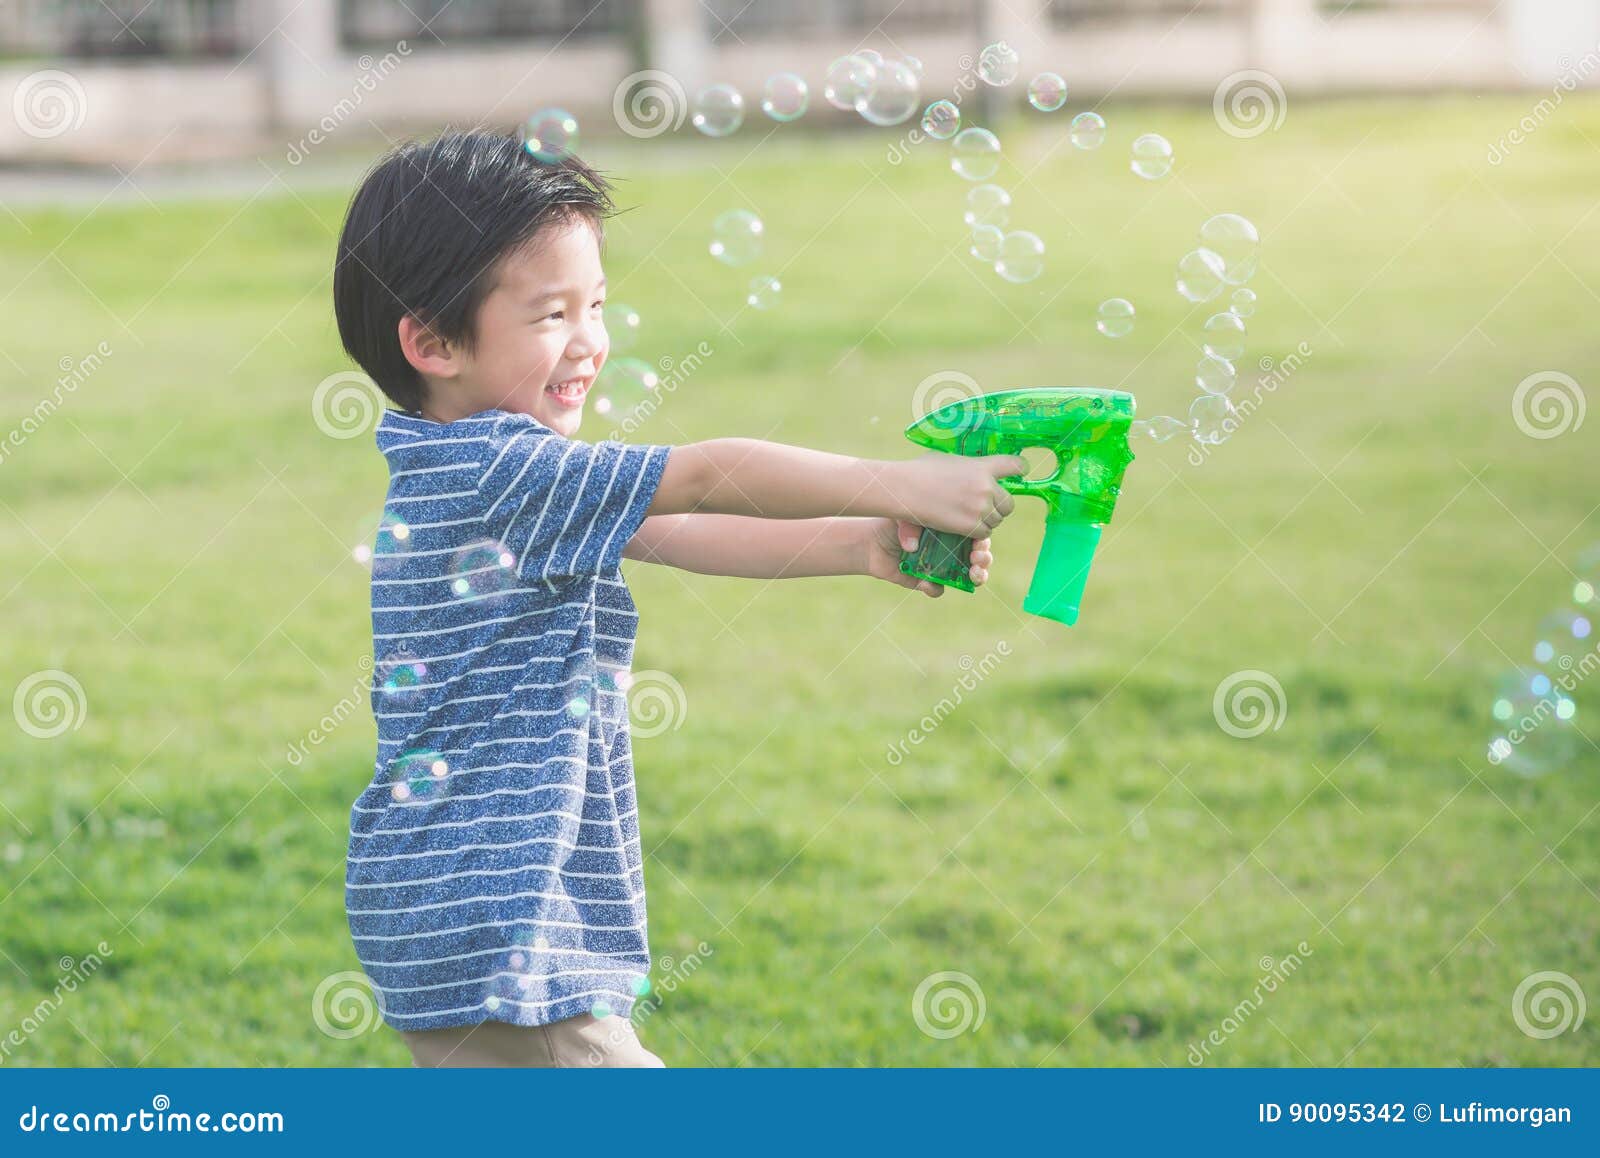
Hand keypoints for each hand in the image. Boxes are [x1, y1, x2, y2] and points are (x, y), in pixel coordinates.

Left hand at [861, 519, 992, 597]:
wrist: (872, 541)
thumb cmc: (893, 521)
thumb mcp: (904, 513)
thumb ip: (910, 523)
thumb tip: (912, 546)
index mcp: (954, 529)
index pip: (979, 534)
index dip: (984, 540)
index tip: (980, 542)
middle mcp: (953, 549)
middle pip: (980, 556)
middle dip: (985, 558)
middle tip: (978, 557)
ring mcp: (942, 567)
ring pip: (968, 576)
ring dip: (976, 576)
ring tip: (973, 574)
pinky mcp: (926, 582)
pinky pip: (937, 589)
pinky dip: (934, 588)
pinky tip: (926, 583)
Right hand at [888, 452, 1026, 538]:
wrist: (905, 488)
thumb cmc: (919, 471)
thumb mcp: (947, 459)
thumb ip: (965, 466)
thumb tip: (970, 470)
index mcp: (982, 466)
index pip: (1014, 465)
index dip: (1020, 469)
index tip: (1022, 471)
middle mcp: (986, 486)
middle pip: (1009, 503)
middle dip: (999, 506)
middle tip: (984, 507)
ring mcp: (980, 507)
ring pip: (996, 520)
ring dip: (986, 520)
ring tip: (967, 516)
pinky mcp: (971, 525)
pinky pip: (984, 533)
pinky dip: (976, 533)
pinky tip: (962, 526)